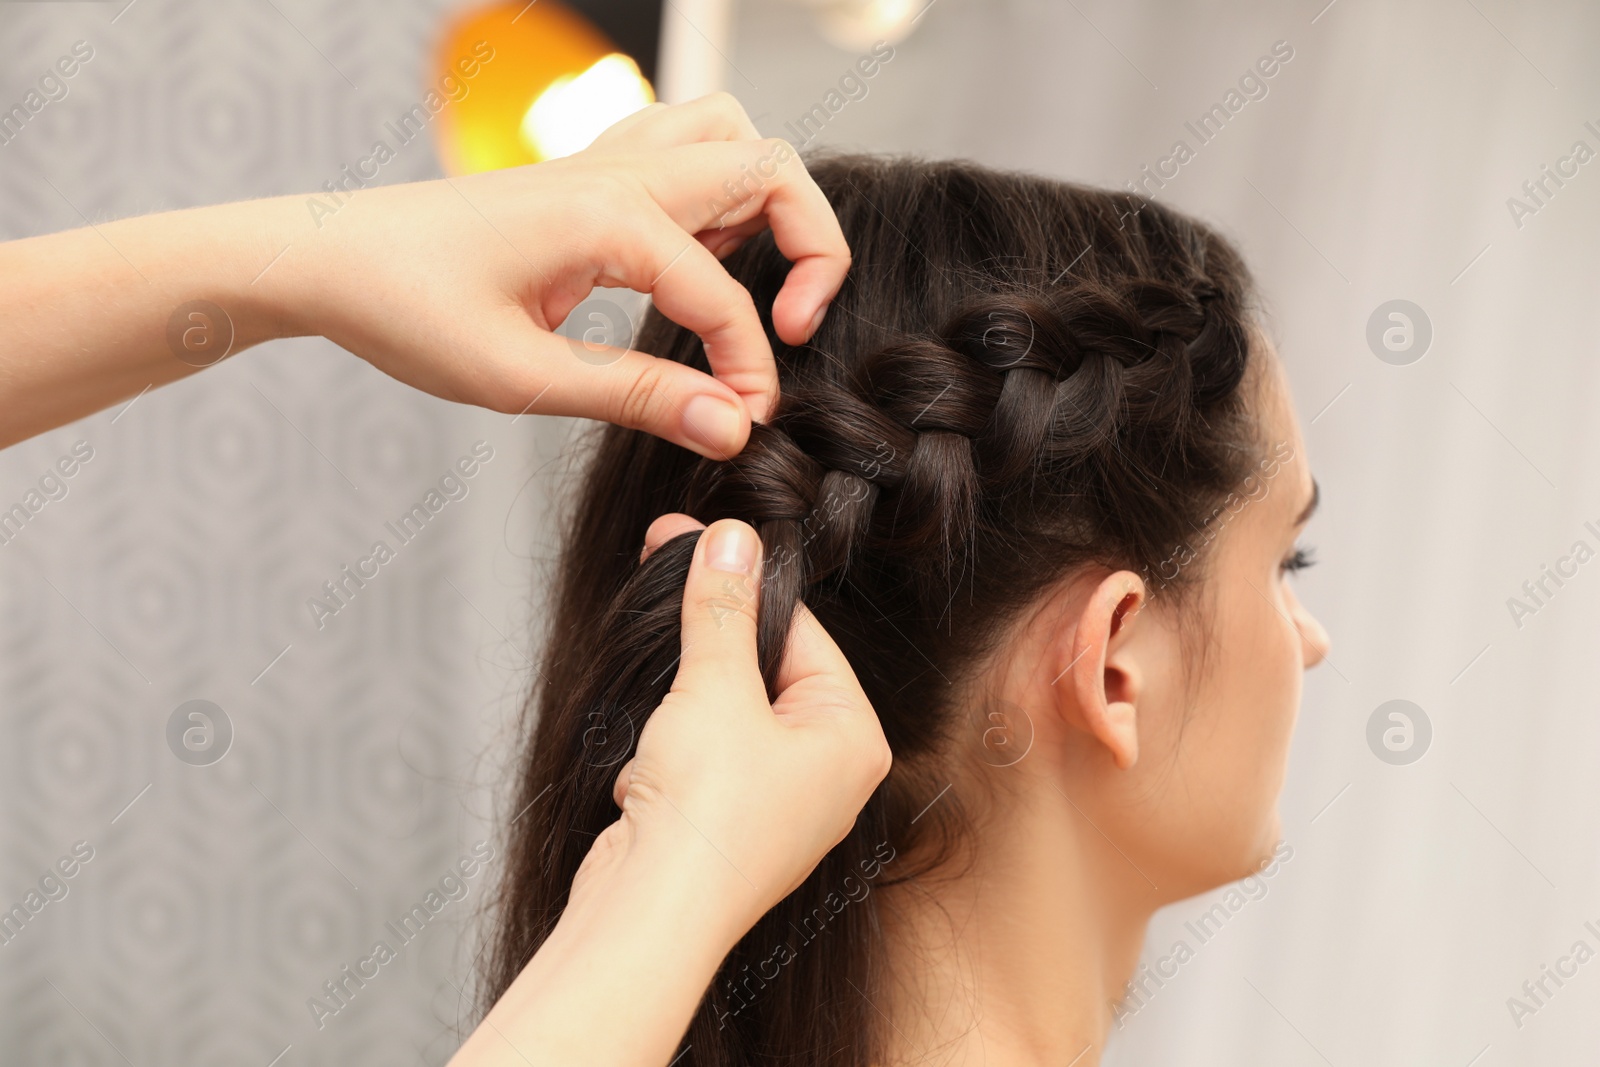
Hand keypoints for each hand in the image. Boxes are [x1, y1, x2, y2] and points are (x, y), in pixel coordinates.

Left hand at [0, 93, 848, 454]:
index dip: (749, 370)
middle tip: (789, 327)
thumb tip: (729, 425)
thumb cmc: (406, 310)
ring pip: (733, 136)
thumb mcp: (522, 378)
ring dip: (768, 202)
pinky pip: (684, 146)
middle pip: (772, 170)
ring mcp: (604, 162)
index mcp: (610, 221)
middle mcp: (620, 174)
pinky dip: (719, 187)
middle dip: (813, 247)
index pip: (726, 299)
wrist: (327, 257)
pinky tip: (697, 253)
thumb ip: (637, 398)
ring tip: (753, 280)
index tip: (741, 423)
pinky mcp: (586, 172)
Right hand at [449, 517, 888, 1066]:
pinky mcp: (725, 825)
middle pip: (766, 669)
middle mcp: (827, 775)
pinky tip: (649, 757)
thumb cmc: (707, 816)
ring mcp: (777, 804)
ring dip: (687, 694)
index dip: (743, 588)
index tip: (698, 543)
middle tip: (667, 577)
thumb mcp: (715, 685)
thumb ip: (723, 607)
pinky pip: (700, 755)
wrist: (651, 912)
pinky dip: (670, 744)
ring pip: (727, 711)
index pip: (803, 635)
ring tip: (661, 703)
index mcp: (853, 740)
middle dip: (710, 639)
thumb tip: (733, 541)